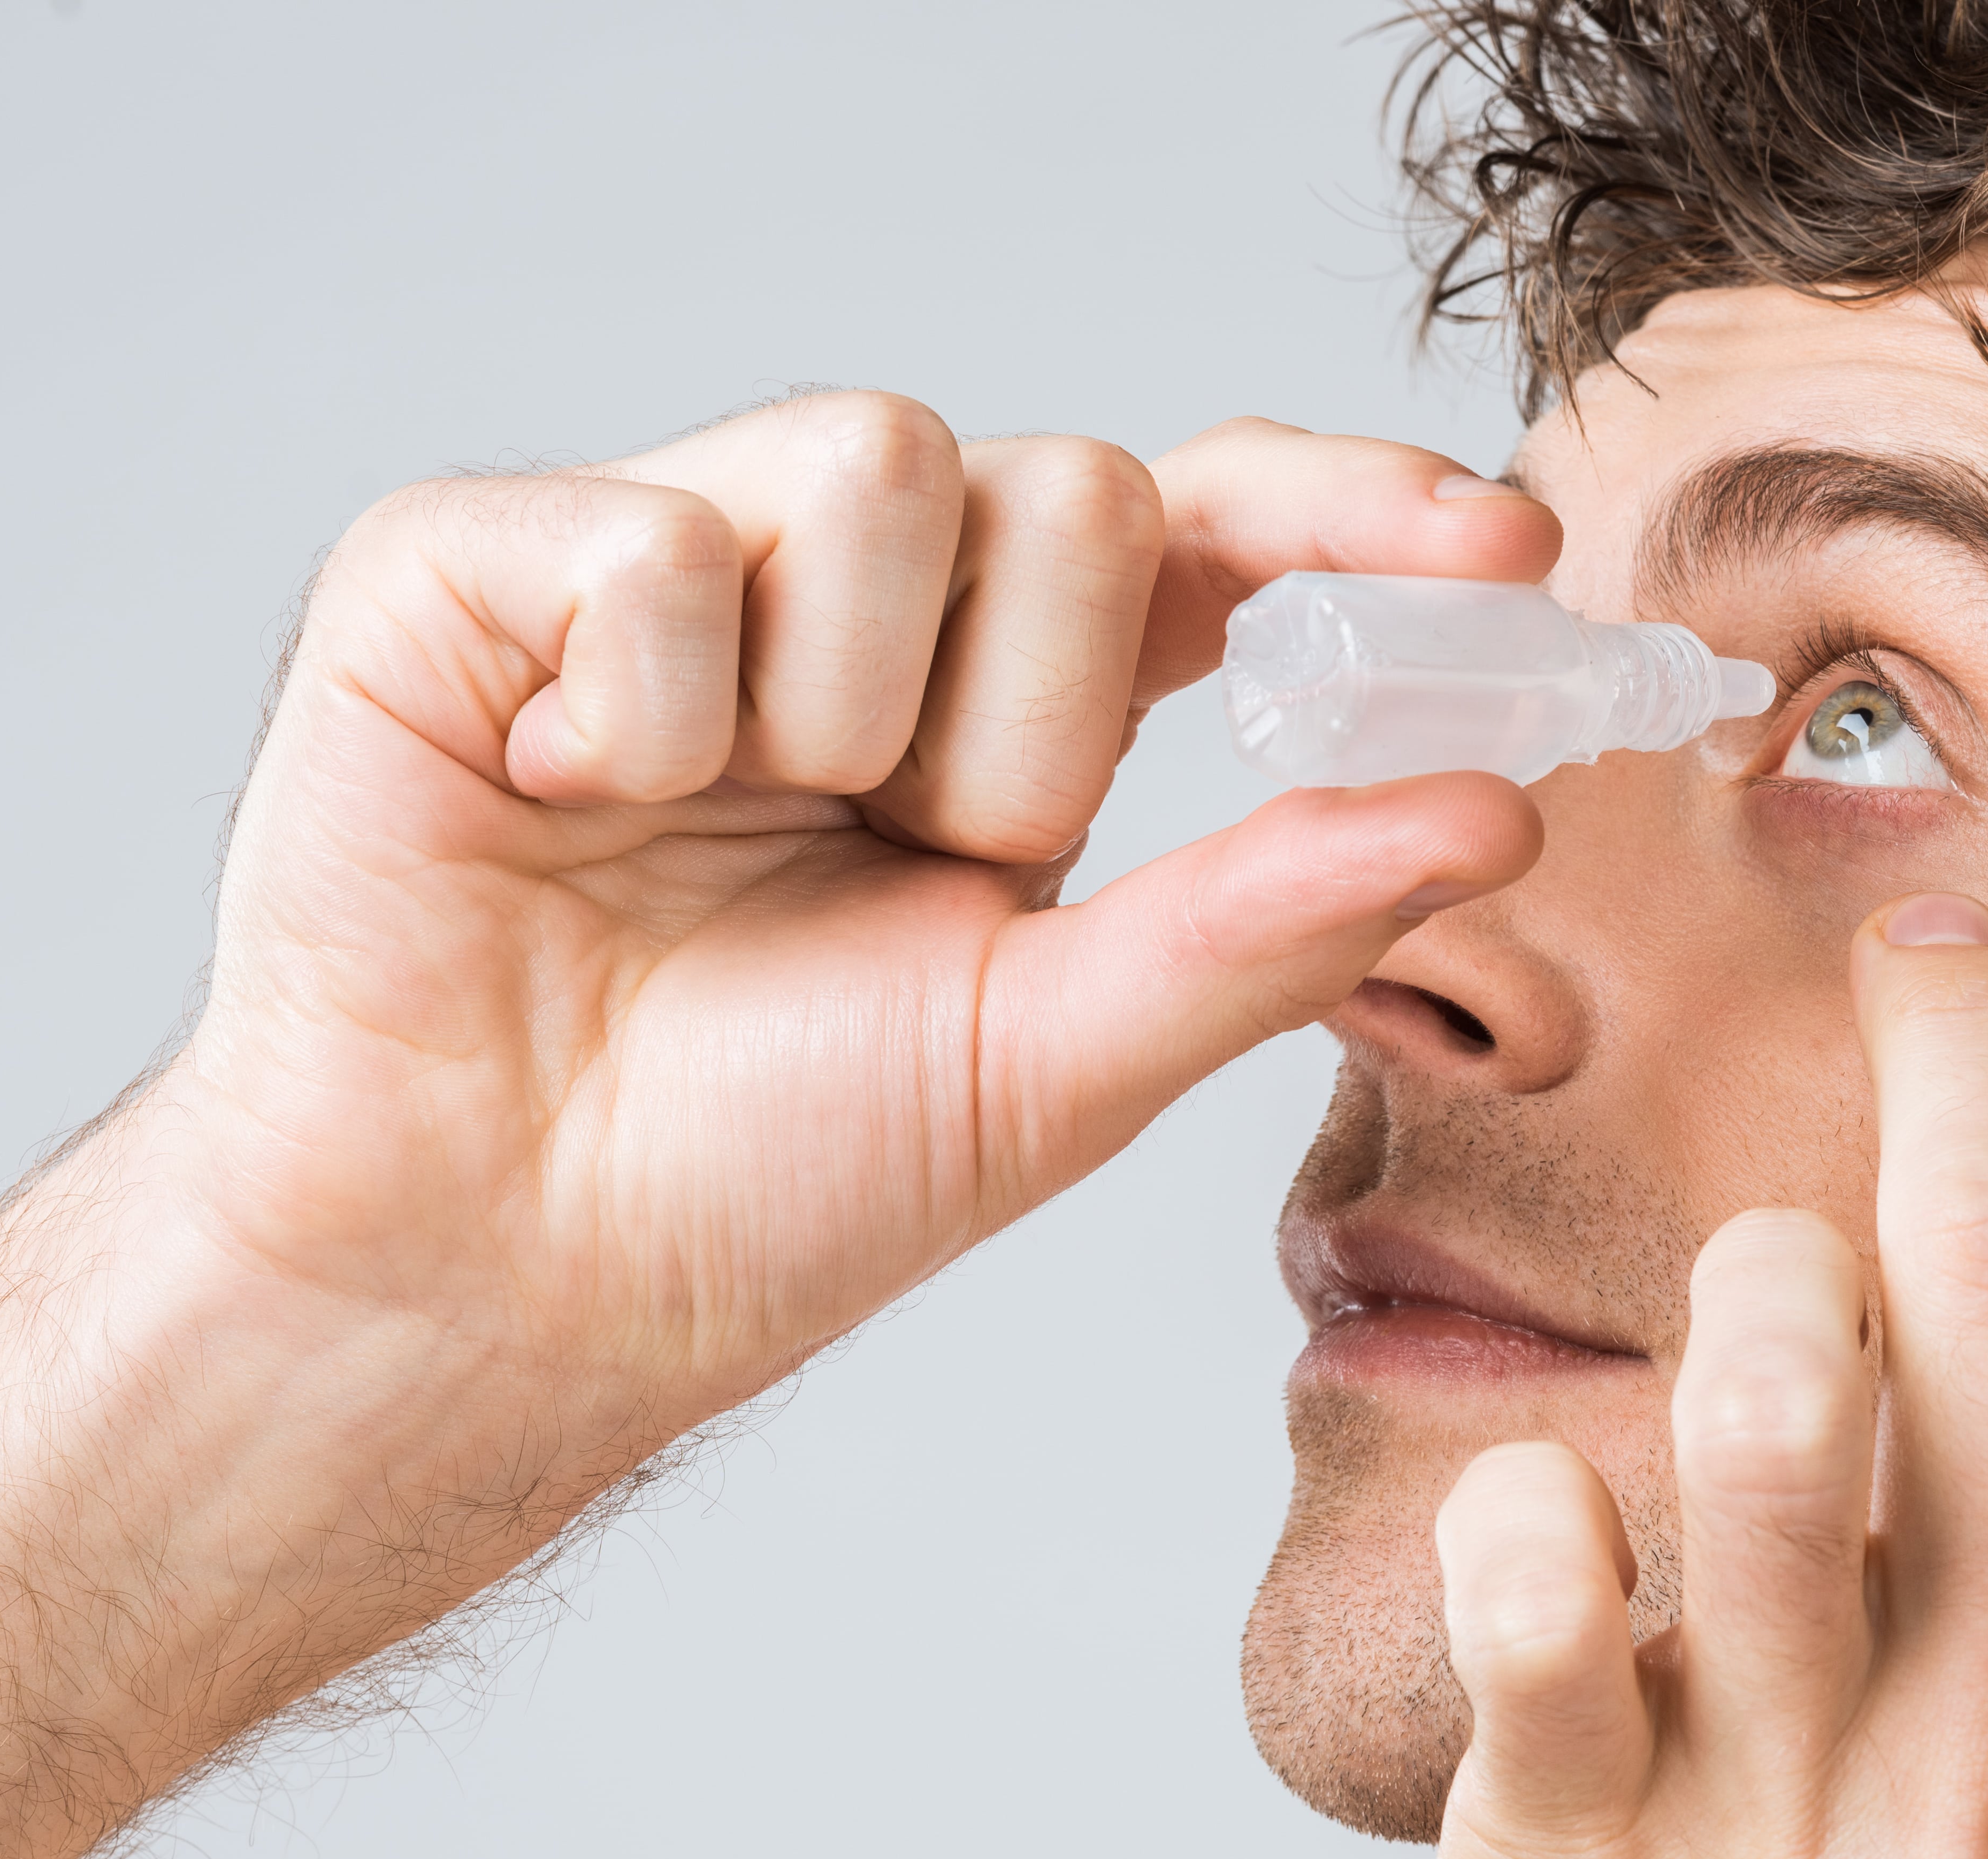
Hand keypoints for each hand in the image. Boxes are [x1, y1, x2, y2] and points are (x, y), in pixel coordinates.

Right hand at [155, 400, 1554, 1436]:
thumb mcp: (1059, 1061)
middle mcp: (858, 614)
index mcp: (1000, 715)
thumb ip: (1273, 921)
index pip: (1210, 539)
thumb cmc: (758, 1183)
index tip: (1503, 547)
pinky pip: (662, 534)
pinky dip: (637, 702)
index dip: (1352, 514)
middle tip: (900, 863)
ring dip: (840, 704)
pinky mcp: (484, 559)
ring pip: (884, 459)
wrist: (498, 1269)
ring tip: (702, 835)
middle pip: (1066, 487)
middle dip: (1024, 717)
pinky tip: (560, 802)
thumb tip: (1500, 809)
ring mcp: (675, 564)